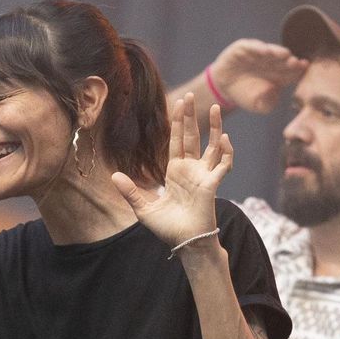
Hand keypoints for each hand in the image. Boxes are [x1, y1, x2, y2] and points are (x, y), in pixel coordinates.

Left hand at [113, 94, 232, 250]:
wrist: (184, 243)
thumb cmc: (168, 228)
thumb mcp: (143, 208)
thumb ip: (130, 191)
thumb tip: (113, 176)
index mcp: (176, 172)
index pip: (177, 141)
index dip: (177, 123)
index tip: (178, 104)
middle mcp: (191, 170)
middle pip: (193, 137)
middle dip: (192, 116)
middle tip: (190, 95)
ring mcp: (204, 175)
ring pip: (212, 146)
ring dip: (215, 127)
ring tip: (216, 108)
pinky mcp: (212, 184)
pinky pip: (223, 165)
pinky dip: (226, 152)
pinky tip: (225, 138)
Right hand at [201, 38, 307, 113]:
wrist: (224, 87)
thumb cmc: (246, 96)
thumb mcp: (258, 105)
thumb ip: (268, 103)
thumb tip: (273, 91)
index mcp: (279, 75)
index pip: (292, 72)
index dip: (298, 70)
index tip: (304, 68)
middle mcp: (271, 62)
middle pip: (283, 60)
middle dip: (290, 61)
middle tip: (296, 62)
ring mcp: (258, 54)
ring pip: (270, 51)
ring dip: (278, 52)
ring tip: (285, 54)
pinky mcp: (244, 48)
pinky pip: (252, 46)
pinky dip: (258, 48)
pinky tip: (264, 51)